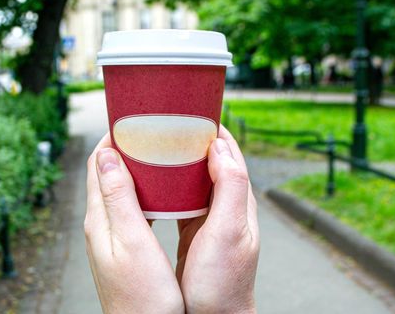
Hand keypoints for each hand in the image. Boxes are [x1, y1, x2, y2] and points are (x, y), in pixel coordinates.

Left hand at [84, 134, 183, 313]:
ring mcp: (110, 234)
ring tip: (156, 152)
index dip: (111, 137)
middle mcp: (100, 223)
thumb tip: (106, 157)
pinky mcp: (122, 244)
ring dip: (133, 167)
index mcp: (100, 218)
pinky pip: (129, 204)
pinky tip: (159, 191)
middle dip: (123, 147)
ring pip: (118, 187)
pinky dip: (141, 188)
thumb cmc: (142, 295)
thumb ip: (118, 198)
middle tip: (148, 130)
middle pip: (106, 172)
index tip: (130, 117)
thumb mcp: (132, 242)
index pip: (97, 164)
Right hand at [176, 126, 259, 313]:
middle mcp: (227, 206)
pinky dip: (172, 183)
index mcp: (238, 201)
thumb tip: (220, 146)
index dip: (215, 130)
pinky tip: (156, 181)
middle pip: (213, 161)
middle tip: (169, 124)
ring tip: (159, 145)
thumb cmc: (223, 281)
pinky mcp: (195, 230)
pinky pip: (184, 197)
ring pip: (196, 178)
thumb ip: (229, 187)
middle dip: (194, 140)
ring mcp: (210, 218)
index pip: (230, 153)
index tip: (193, 112)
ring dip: (181, 159)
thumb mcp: (228, 231)